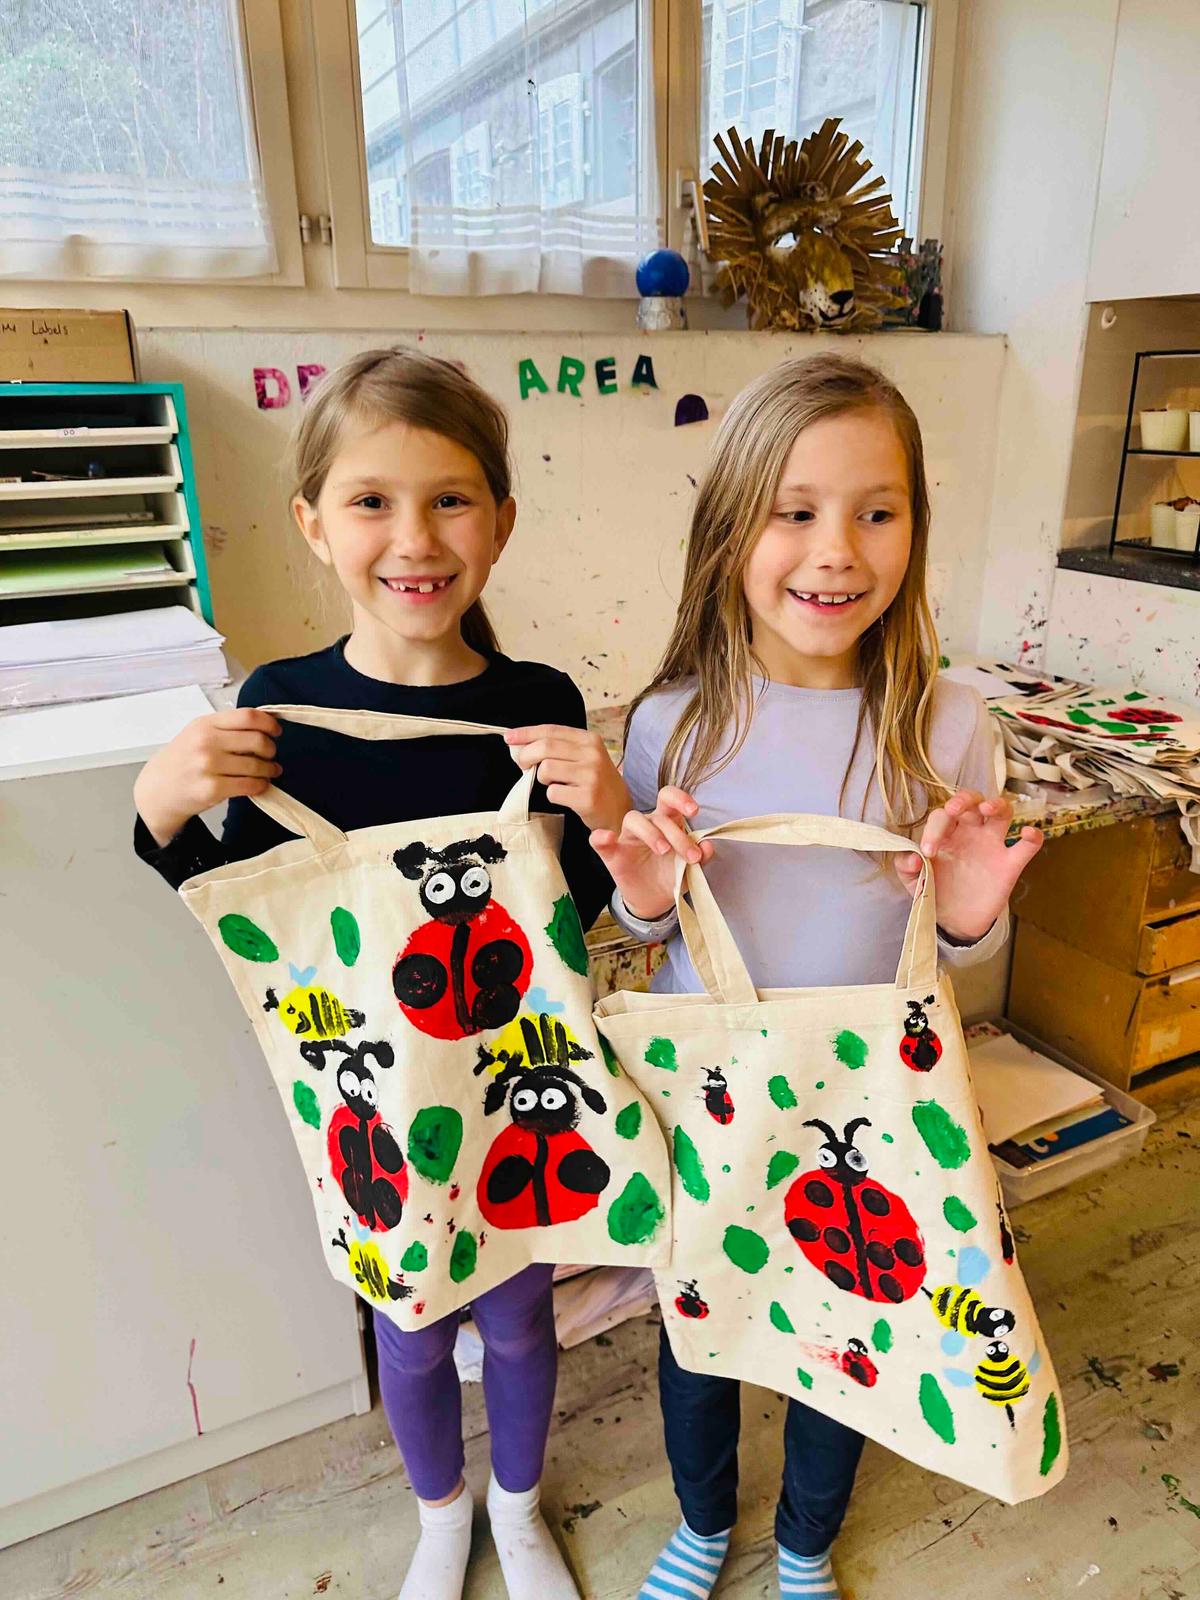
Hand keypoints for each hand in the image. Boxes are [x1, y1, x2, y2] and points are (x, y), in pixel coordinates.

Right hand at [134, 708, 281, 846]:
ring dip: (269, 769)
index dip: (269, 723)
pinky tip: (260, 784)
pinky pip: (249, 785)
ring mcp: (208, 766)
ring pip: (256, 765)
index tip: (276, 731)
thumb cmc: (182, 760)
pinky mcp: (212, 789)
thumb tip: (265, 724)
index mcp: (205, 724)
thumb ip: (226, 727)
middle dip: (271, 749)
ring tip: (270, 771)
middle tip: (271, 756)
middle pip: (257, 740)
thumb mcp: (197, 733)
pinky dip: (261, 785)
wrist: (157, 790)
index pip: (248, 716)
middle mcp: (206, 742)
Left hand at [505, 724, 630, 832]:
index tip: (509, 737)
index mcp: (590, 740)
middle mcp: (593, 754)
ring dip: (541, 778)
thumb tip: (519, 746)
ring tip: (554, 784)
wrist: (620, 813)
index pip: (551, 730)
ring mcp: (591, 776)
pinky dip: (552, 796)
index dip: (526, 733)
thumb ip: (557, 749)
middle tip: (522, 766)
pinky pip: (552, 792)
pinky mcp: (587, 797)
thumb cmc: (597, 785)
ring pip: (546, 769)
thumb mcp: (584, 759)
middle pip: (545, 747)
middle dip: (526, 756)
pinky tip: (565, 798)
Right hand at [589, 786, 713, 920]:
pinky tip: (608, 837)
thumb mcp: (690, 870)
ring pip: (633, 820)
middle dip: (675, 832)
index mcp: (668, 823)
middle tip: (690, 855)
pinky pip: (598, 840)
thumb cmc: (670, 877)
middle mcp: (648, 825)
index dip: (681, 799)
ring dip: (650, 833)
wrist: (653, 901)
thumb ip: (701, 857)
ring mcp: (627, 838)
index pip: (669, 800)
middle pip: (656, 813)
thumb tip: (708, 845)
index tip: (694, 811)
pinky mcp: (612, 855)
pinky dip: (600, 836)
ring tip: (663, 851)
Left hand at [896, 790, 1042, 941]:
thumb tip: (913, 857)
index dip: (934, 829)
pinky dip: (1033, 837)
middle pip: (972, 802)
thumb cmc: (935, 892)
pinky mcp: (1010, 865)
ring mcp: (992, 846)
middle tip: (954, 810)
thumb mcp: (913, 881)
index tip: (928, 853)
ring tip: (987, 809)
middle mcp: (969, 833)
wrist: (955, 921)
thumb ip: (906, 867)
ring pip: (1002, 812)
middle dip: (963, 799)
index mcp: (945, 833)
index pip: (941, 817)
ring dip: (997, 804)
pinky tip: (1028, 834)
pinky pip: (1028, 846)